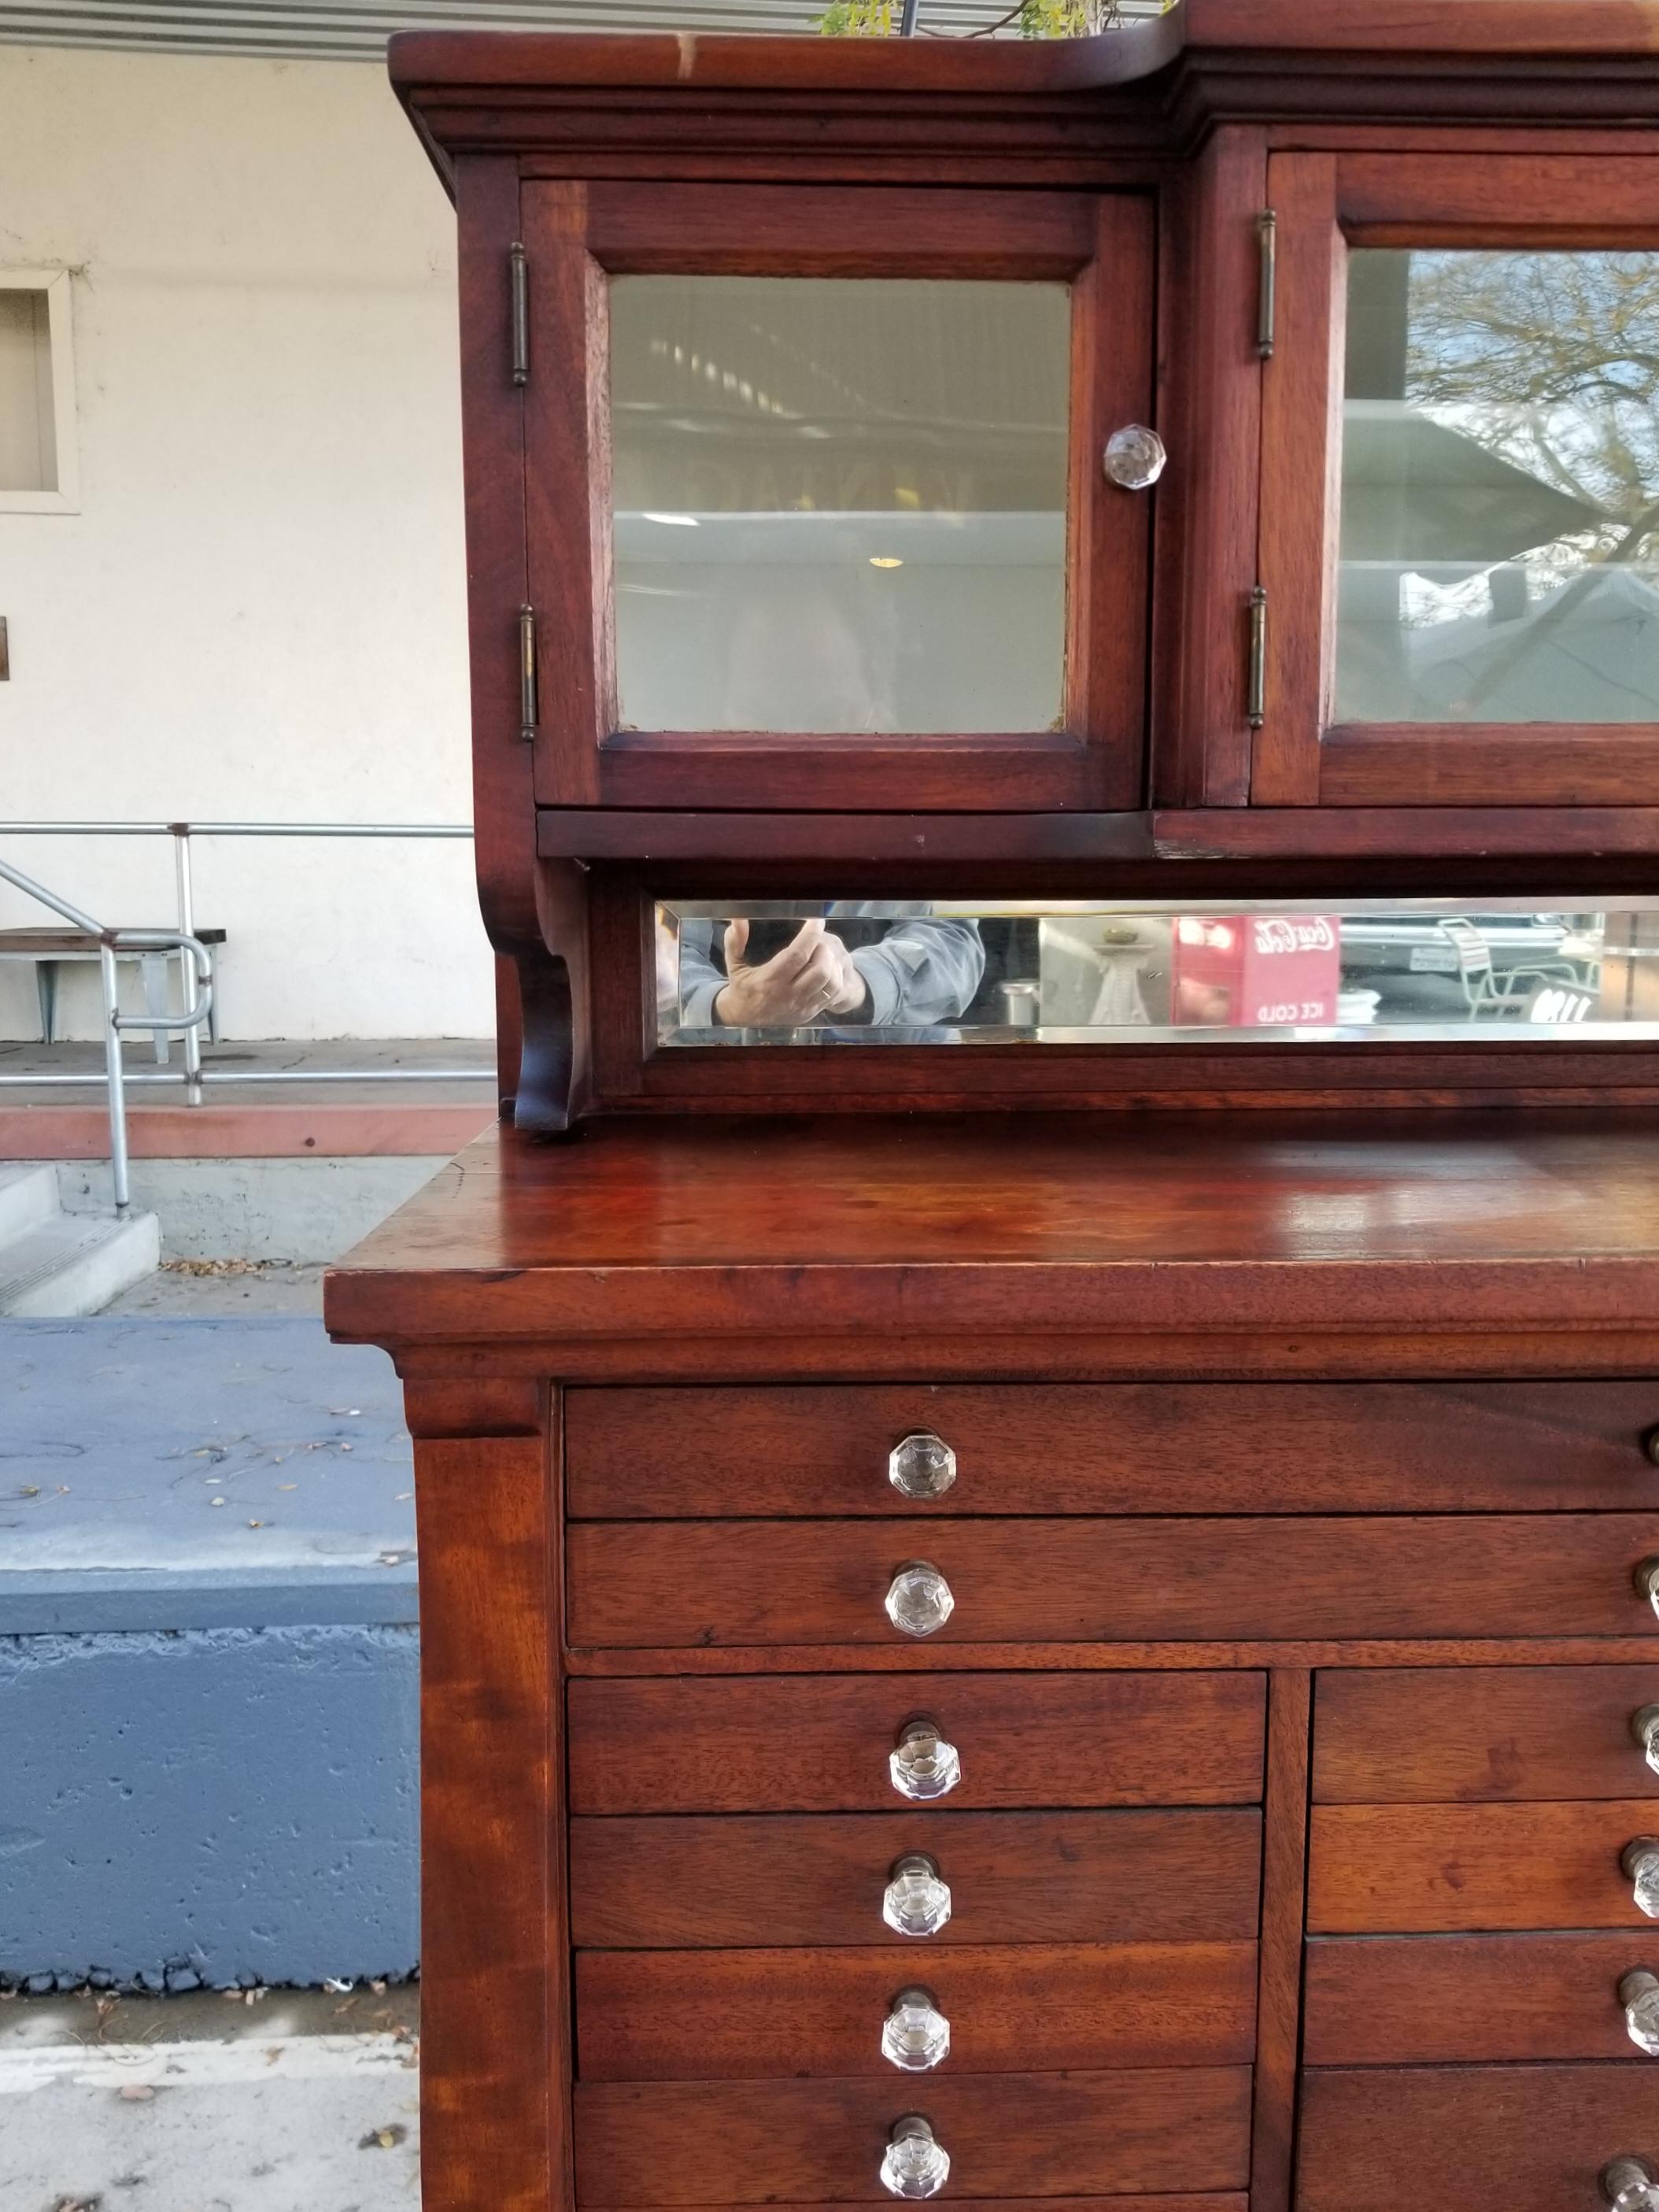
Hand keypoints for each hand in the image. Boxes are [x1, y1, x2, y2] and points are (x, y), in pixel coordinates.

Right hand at [712, 918, 868, 1025]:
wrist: (744, 1018)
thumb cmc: (741, 987)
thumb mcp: (734, 964)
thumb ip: (735, 941)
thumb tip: (737, 919)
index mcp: (770, 980)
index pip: (797, 955)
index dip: (810, 935)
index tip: (816, 921)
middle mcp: (789, 994)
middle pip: (820, 970)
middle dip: (824, 949)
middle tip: (818, 940)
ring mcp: (802, 1005)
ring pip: (831, 984)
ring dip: (832, 964)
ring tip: (823, 954)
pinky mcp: (810, 1012)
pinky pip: (833, 995)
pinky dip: (835, 978)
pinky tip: (827, 969)